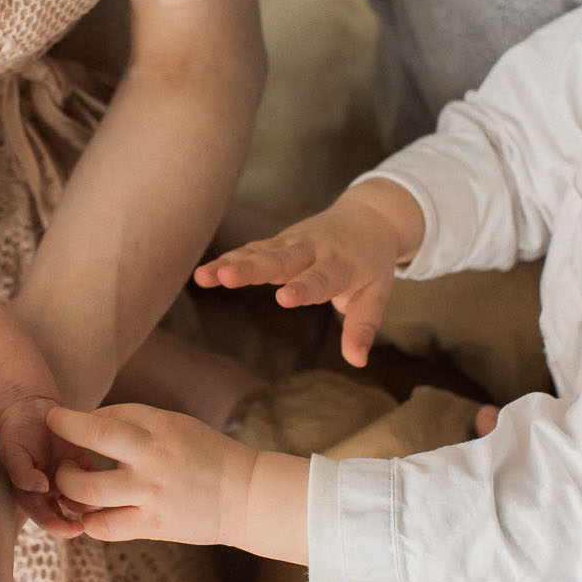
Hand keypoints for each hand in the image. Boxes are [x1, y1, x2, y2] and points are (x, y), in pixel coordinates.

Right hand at [0, 404, 86, 537]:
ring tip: (99, 503)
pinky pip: (92, 477)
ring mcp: (66, 477)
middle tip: (86, 526)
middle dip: (73, 523)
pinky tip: (106, 480)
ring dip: (88, 504)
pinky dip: (99, 481)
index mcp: (30, 491)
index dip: (56, 526)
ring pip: (79, 499)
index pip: (42, 516)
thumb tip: (39, 489)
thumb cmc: (17, 431)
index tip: (73, 531)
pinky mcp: (81, 462)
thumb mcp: (12, 451)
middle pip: (62, 514)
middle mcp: (49, 489)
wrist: (32, 408)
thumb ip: (21, 473)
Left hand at [47, 403, 257, 545]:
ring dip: (67, 485)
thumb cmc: (206, 456)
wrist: (247, 496)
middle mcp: (153, 455)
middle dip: (63, 433)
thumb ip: (136, 423)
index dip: (77, 420)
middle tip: (57, 446)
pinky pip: (104, 527)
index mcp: (160, 425)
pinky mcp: (153, 524)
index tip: (65, 423)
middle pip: (93, 437)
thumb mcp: (176, 426)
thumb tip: (89, 422)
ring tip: (68, 485)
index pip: (104, 414)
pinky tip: (90, 514)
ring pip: (87, 490)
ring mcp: (151, 492)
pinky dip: (89, 521)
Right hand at [193, 187, 412, 365]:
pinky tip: (204, 273)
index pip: (319, 279)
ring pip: (259, 253)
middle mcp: (311, 251)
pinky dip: (229, 259)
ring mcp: (291, 244)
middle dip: (252, 268)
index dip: (303, 288)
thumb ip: (362, 327)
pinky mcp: (277, 243)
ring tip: (204, 276)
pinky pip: (251, 250)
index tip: (284, 298)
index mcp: (339, 265)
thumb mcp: (376, 295)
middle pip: (279, 260)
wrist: (369, 219)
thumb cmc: (371, 264)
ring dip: (232, 263)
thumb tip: (357, 361)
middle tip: (228, 276)